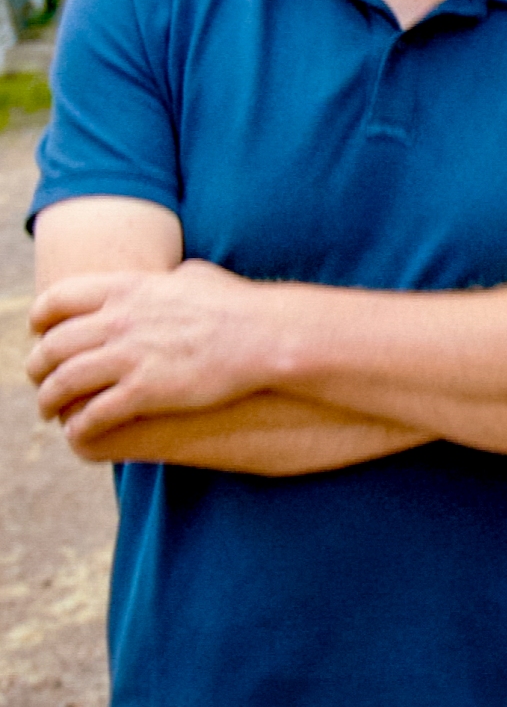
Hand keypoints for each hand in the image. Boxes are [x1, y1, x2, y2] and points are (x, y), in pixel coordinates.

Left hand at [26, 261, 279, 444]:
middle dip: (37, 366)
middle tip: (40, 378)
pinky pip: (93, 414)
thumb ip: (176, 277)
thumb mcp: (201, 277)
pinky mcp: (144, 392)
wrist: (269, 336)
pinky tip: (80, 432)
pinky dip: (79, 426)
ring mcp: (129, 357)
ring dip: (49, 401)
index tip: (42, 334)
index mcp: (127, 289)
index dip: (41, 320)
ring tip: (50, 411)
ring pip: (62, 383)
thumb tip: (177, 275)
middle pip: (52, 346)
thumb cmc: (242, 306)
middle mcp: (119, 321)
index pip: (57, 300)